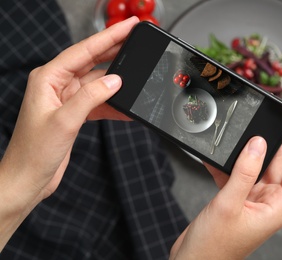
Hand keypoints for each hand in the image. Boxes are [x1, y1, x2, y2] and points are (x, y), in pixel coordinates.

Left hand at [0, 17, 138, 248]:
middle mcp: (57, 85)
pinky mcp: (75, 114)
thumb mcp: (65, 121)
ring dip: (117, 80)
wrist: (28, 179)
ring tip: (138, 70)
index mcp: (48, 78)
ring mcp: (67, 99)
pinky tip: (128, 107)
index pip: (84, 50)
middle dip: (115, 50)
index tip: (128, 26)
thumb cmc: (34, 152)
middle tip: (137, 39)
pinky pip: (99, 102)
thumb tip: (115, 80)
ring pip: (98, 82)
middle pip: (92, 61)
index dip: (108, 36)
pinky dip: (114, 104)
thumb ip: (91, 97)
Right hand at [170, 108, 281, 258]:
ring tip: (240, 136)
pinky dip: (229, 165)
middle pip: (281, 163)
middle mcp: (269, 202)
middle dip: (274, 141)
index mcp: (277, 206)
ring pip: (259, 167)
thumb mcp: (229, 204)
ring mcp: (253, 200)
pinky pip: (238, 175)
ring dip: (249, 152)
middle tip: (267, 119)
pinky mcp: (237, 200)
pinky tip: (217, 159)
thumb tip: (257, 144)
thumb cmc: (214, 246)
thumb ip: (244, 172)